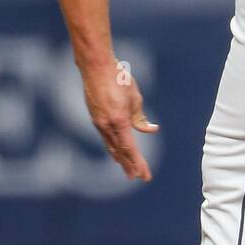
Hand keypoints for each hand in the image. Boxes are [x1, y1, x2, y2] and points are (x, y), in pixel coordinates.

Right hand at [81, 62, 158, 181]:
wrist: (95, 66)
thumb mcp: (135, 97)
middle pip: (120, 151)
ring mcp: (98, 122)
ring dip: (120, 157)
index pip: (130, 149)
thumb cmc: (118, 78)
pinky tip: (116, 149)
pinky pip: (106, 136)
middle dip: (129, 165)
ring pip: (111, 145)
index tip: (144, 175)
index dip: (138, 164)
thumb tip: (148, 129)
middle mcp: (106, 125)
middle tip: (136, 178)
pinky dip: (113, 145)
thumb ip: (140, 117)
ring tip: (126, 168)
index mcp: (119, 121)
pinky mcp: (95, 116)